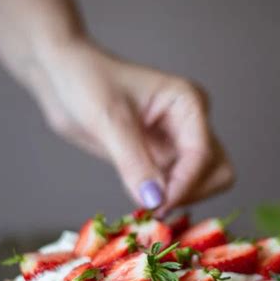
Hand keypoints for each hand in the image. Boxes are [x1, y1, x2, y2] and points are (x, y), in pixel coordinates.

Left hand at [29, 38, 233, 210]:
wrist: (62, 74)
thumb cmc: (85, 80)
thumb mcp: (108, 121)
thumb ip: (133, 162)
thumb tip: (155, 200)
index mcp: (188, 103)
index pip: (203, 155)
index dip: (184, 185)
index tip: (157, 206)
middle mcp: (191, 123)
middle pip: (217, 172)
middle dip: (191, 192)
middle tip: (154, 205)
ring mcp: (178, 142)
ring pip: (202, 184)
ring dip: (179, 199)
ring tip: (144, 203)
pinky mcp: (161, 159)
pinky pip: (176, 188)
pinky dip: (164, 200)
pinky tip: (140, 200)